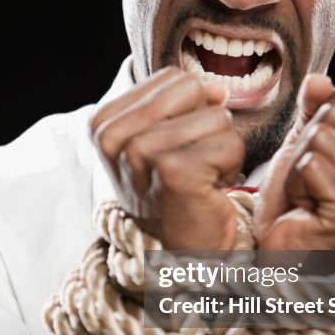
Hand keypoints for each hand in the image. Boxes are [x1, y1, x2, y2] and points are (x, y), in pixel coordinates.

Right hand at [89, 67, 244, 248]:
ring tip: (198, 180)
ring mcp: (141, 153)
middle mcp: (114, 135)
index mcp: (104, 122)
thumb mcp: (166, 138)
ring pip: (217, 116)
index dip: (189, 110)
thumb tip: (216, 87)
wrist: (173, 256)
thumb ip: (187, 103)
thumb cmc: (172, 194)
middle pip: (194, 89)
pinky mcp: (174, 171)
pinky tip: (208, 191)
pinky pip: (230, 143)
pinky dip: (231, 168)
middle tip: (191, 164)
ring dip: (220, 150)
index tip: (176, 148)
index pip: (174, 78)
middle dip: (207, 125)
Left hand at [255, 74, 334, 250]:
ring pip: (321, 139)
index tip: (321, 164)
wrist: (286, 252)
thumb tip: (319, 80)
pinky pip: (311, 165)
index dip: (318, 124)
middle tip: (312, 183)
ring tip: (309, 196)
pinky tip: (306, 208)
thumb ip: (315, 108)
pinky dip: (297, 184)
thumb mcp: (307, 144)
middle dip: (308, 146)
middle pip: (334, 115)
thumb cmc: (299, 204)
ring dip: (300, 167)